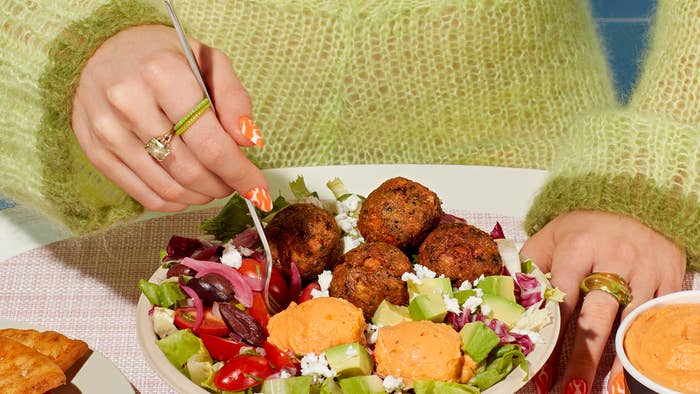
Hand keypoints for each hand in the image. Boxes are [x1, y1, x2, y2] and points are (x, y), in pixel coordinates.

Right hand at [72, 24, 270, 211]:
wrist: (99, 49)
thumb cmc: (163, 56)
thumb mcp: (207, 59)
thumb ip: (234, 97)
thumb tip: (249, 140)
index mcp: (163, 75)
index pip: (211, 144)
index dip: (240, 173)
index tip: (258, 189)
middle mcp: (130, 104)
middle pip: (190, 171)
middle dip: (223, 186)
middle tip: (235, 183)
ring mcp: (109, 131)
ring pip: (168, 189)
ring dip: (201, 196)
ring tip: (214, 185)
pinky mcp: (96, 152)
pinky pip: (144, 195)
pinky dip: (175, 202)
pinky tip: (188, 191)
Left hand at [520, 210, 685, 392]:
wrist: (634, 200)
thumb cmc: (585, 226)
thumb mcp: (551, 237)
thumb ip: (527, 265)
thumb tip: (499, 292)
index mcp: (577, 247)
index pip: (561, 301)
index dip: (550, 335)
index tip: (538, 364)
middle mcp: (614, 258)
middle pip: (598, 318)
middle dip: (583, 358)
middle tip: (570, 388)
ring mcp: (646, 270)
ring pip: (630, 324)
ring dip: (613, 358)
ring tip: (594, 384)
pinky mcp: (670, 278)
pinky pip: (656, 318)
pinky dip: (642, 342)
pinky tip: (628, 363)